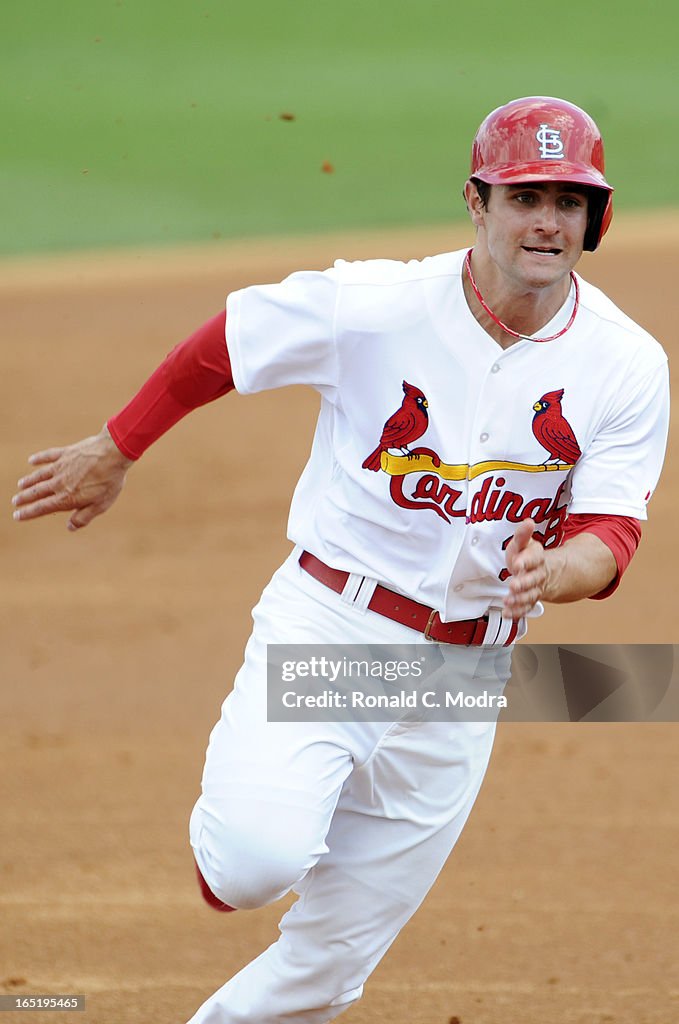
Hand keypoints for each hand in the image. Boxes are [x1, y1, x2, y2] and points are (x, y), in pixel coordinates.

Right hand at [12, 426, 133, 530]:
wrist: (113, 453)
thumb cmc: (109, 481)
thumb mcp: (100, 505)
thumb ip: (83, 517)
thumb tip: (70, 527)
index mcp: (67, 497)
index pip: (42, 508)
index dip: (28, 513)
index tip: (17, 516)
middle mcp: (59, 482)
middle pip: (37, 492)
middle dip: (24, 498)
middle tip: (15, 502)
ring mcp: (61, 466)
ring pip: (40, 475)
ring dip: (29, 480)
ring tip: (20, 485)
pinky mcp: (66, 453)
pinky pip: (49, 456)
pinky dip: (39, 458)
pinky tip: (32, 461)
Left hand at [502, 519, 550, 617]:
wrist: (538, 572)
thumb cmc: (526, 556)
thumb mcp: (523, 543)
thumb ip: (523, 535)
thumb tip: (528, 522)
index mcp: (537, 558)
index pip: (534, 559)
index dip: (526, 561)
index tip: (518, 563)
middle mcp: (538, 575)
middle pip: (533, 580)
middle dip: (524, 583)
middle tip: (514, 585)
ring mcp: (535, 589)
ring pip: (530, 595)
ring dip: (520, 599)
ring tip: (508, 601)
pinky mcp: (529, 600)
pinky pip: (525, 607)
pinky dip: (517, 611)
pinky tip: (507, 613)